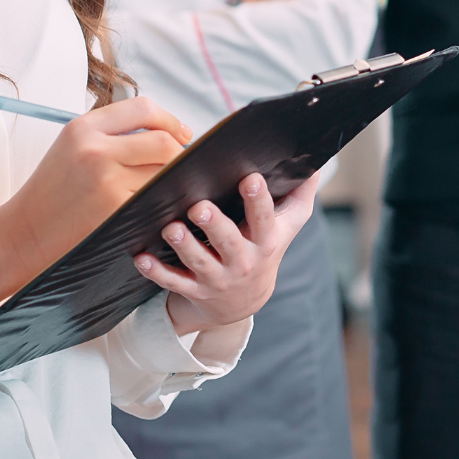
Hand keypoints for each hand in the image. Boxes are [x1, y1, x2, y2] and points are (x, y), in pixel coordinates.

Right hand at [0, 96, 189, 312]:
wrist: (23, 234)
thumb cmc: (53, 192)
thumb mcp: (72, 148)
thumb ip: (114, 133)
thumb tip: (171, 132)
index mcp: (83, 127)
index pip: (144, 109)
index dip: (170, 120)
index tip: (182, 134)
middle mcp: (94, 149)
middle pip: (163, 142)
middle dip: (179, 154)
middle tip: (181, 165)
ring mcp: (106, 181)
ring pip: (163, 173)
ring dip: (173, 181)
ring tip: (168, 187)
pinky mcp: (114, 210)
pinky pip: (154, 200)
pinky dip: (163, 202)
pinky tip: (157, 207)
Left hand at [137, 171, 321, 333]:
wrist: (245, 300)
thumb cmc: (265, 247)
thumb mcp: (288, 225)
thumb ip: (302, 192)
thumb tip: (316, 158)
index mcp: (265, 241)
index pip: (264, 218)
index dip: (259, 200)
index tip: (251, 178)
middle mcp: (242, 261)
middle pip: (228, 243)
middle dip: (215, 225)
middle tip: (199, 207)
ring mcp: (216, 278)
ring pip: (198, 262)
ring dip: (183, 246)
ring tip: (170, 228)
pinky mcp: (194, 290)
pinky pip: (172, 282)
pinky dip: (156, 271)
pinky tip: (141, 257)